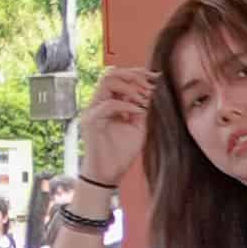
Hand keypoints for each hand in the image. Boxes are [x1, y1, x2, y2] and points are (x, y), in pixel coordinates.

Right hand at [72, 64, 149, 196]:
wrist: (108, 174)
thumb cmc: (122, 153)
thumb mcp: (138, 127)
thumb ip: (141, 110)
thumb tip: (151, 92)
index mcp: (108, 103)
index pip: (118, 76)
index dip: (137, 73)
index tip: (156, 77)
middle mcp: (98, 103)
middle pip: (111, 73)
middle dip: (133, 75)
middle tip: (151, 86)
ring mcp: (92, 111)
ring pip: (106, 82)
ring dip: (129, 87)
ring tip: (144, 97)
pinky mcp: (90, 122)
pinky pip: (109, 104)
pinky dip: (127, 105)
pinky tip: (139, 111)